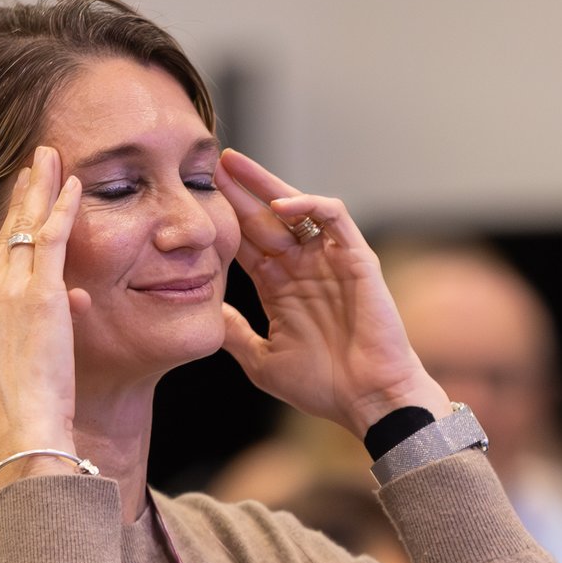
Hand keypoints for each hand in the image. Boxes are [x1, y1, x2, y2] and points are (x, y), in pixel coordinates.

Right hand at [0, 147, 90, 472]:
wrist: (22, 427)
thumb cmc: (25, 411)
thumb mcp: (25, 360)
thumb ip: (47, 323)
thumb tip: (77, 301)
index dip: (6, 224)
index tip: (19, 200)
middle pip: (4, 230)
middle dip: (20, 193)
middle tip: (32, 161)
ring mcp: (7, 290)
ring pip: (25, 224)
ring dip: (39, 187)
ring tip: (49, 155)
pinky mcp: (37, 295)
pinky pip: (50, 237)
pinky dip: (63, 206)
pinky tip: (73, 183)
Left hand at [212, 148, 446, 435]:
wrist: (368, 401)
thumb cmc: (323, 386)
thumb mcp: (262, 360)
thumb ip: (235, 334)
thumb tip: (206, 313)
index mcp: (280, 287)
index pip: (247, 242)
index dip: (224, 219)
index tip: (193, 199)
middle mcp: (303, 267)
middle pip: (266, 217)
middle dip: (240, 189)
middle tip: (211, 162)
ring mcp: (330, 260)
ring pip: (297, 208)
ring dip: (267, 185)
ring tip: (235, 167)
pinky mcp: (357, 258)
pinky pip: (334, 218)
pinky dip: (309, 205)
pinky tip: (280, 206)